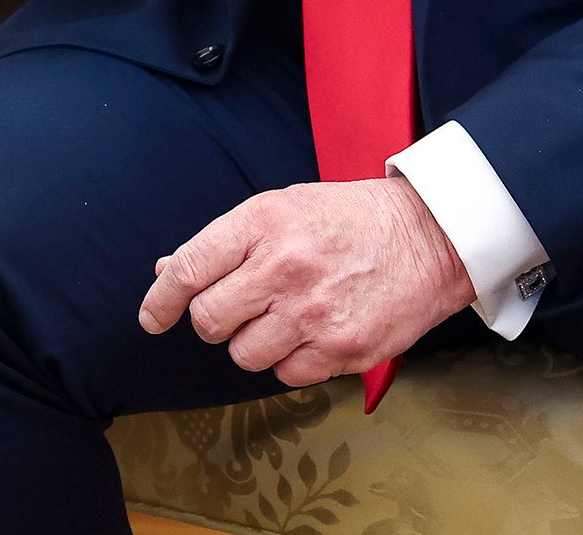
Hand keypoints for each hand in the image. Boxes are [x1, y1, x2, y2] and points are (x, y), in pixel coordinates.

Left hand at [138, 178, 472, 386]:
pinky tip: (311, 334)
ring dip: (254, 343)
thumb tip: (166, 272)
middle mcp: (284, 267)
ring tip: (284, 318)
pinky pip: (286, 374)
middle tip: (238, 310)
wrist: (430, 237)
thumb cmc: (350, 220)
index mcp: (263, 223)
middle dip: (214, 321)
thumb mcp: (282, 208)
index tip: (152, 318)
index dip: (161, 300)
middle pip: (209, 320)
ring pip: (244, 354)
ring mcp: (313, 312)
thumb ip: (225, 243)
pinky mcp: (342, 349)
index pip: (189, 269)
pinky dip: (290, 361)